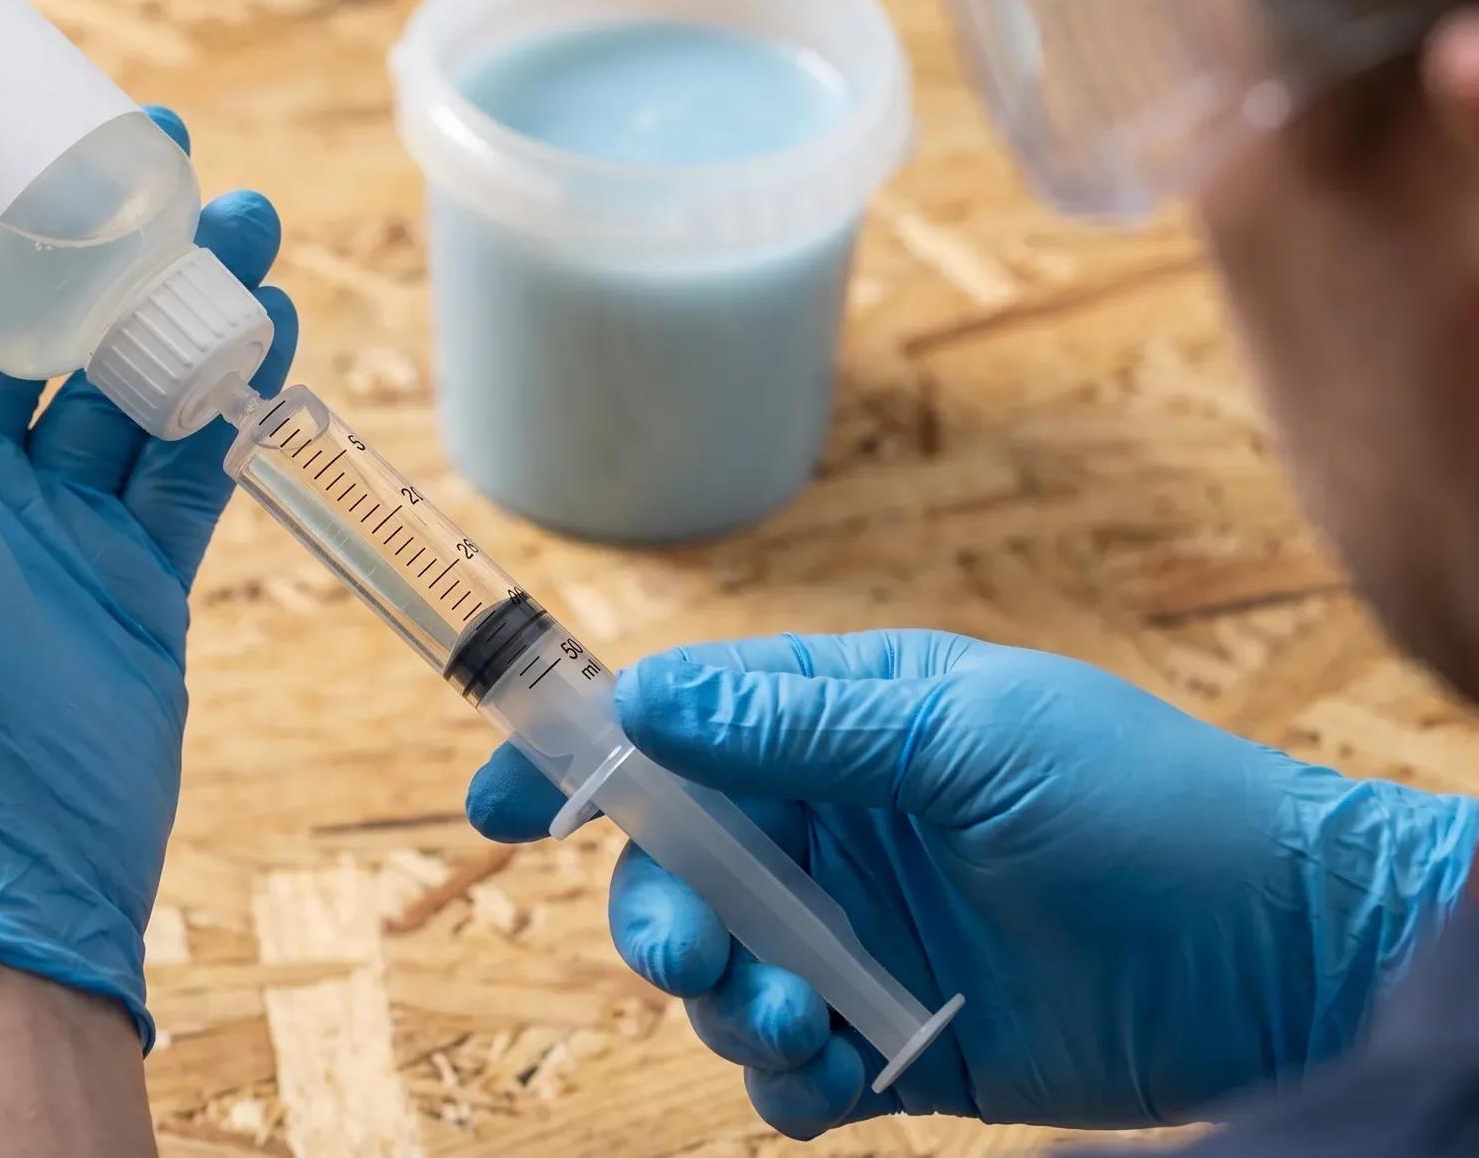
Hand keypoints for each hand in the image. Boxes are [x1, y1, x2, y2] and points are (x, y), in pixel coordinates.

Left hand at [0, 106, 294, 1045]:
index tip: (17, 117)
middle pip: (30, 324)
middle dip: (91, 234)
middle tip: (156, 141)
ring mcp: (51, 528)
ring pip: (121, 379)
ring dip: (175, 296)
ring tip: (242, 211)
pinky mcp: (136, 576)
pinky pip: (186, 460)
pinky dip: (226, 390)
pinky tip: (266, 318)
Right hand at [467, 630, 1477, 1137]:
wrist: (1281, 957)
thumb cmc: (1144, 803)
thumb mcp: (967, 731)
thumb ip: (801, 718)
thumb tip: (644, 695)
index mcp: (839, 726)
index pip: (674, 730)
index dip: (578, 760)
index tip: (497, 800)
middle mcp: (833, 830)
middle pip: (674, 869)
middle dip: (656, 914)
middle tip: (691, 951)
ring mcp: (859, 937)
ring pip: (718, 975)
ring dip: (726, 1003)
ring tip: (798, 1019)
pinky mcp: (896, 1041)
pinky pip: (788, 1072)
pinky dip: (786, 1081)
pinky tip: (835, 1072)